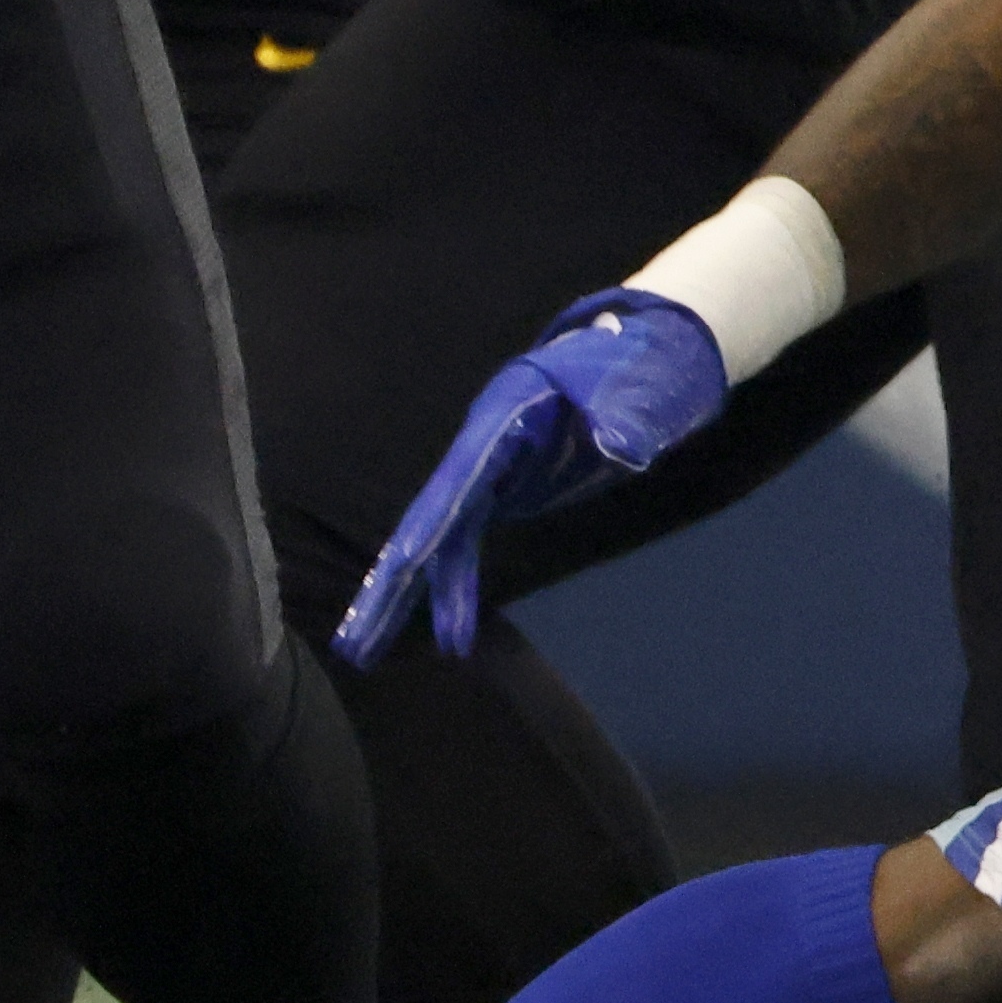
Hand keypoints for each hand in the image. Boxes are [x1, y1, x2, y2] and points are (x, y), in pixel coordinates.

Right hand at [334, 289, 732, 664]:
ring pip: (443, 540)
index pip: (461, 481)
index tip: (400, 568)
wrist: (646, 350)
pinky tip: (450, 630)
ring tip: (373, 652)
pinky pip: (465, 543)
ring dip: (420, 596)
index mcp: (507, 418)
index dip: (431, 525)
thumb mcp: (640, 388)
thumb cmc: (639, 361)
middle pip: (431, 520)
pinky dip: (453, 585)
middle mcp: (486, 449)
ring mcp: (493, 472)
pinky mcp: (507, 490)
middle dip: (393, 583)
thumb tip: (621, 448)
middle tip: (354, 643)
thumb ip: (626, 419)